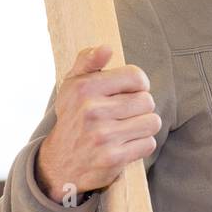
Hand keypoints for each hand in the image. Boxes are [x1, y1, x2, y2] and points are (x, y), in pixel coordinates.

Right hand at [34, 44, 161, 202]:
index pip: (136, 77)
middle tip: (123, 115)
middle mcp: (92, 110)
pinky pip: (149, 143)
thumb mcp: (73, 86)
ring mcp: (103, 135)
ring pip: (152, 122)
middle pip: (147, 100)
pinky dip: (140, 145)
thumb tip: (105, 48)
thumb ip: (88, 61)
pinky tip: (124, 145)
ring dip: (143, 127)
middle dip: (140, 108)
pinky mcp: (113, 157)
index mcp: (84, 88)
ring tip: (125, 130)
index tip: (128, 93)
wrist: (59, 163)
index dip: (138, 85)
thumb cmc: (75, 118)